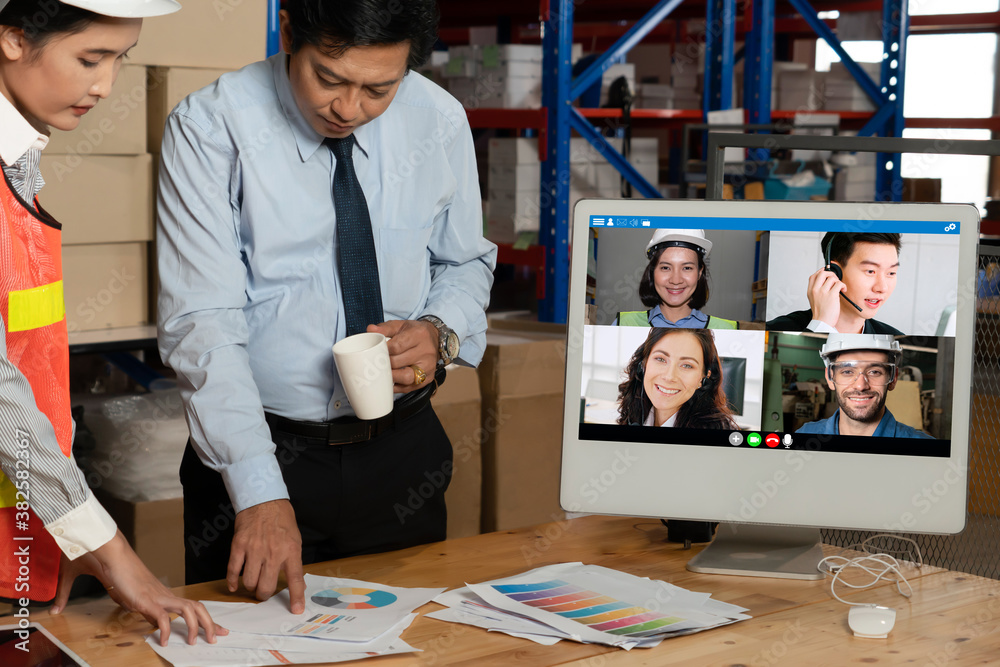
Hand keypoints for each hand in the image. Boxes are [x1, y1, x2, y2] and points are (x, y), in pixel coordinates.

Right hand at [50, 531, 227, 646]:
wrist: (101, 546)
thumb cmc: (98, 560)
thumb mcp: (89, 585)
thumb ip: (72, 596)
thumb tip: (56, 607)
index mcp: (154, 591)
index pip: (183, 605)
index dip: (197, 616)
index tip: (206, 627)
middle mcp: (160, 593)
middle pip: (195, 606)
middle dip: (210, 622)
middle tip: (220, 635)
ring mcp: (155, 595)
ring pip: (189, 610)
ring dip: (199, 626)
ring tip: (201, 642)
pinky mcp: (146, 599)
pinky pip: (163, 618)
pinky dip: (167, 631)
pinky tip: (165, 642)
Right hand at [228, 499, 305, 613]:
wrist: (263, 500)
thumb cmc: (281, 520)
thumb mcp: (295, 540)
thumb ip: (293, 561)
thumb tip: (296, 584)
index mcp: (291, 551)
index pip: (295, 579)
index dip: (296, 597)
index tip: (296, 610)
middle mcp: (273, 553)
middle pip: (267, 587)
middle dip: (264, 594)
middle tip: (264, 592)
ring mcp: (254, 550)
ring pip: (249, 582)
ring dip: (250, 587)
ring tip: (253, 583)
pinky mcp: (239, 546)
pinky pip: (233, 571)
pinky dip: (232, 582)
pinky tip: (234, 585)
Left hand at [368, 320, 438, 393]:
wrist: (435, 339)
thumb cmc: (415, 332)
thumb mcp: (401, 325)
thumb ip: (385, 328)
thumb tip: (370, 330)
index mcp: (419, 335)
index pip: (397, 346)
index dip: (383, 351)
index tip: (375, 352)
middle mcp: (426, 351)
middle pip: (398, 362)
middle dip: (384, 364)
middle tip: (375, 363)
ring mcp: (428, 366)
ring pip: (405, 377)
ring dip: (390, 377)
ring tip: (382, 374)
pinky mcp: (428, 378)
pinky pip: (410, 387)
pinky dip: (397, 387)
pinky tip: (390, 382)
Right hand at [806, 267, 845, 327]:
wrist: (822, 322)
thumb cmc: (820, 313)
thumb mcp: (814, 299)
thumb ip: (817, 290)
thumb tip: (827, 282)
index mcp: (810, 291)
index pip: (814, 276)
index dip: (821, 272)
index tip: (827, 273)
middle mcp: (815, 290)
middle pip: (822, 273)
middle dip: (831, 274)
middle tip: (835, 280)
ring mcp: (823, 292)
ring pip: (832, 278)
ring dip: (838, 281)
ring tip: (839, 288)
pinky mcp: (832, 295)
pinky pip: (839, 284)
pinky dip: (843, 286)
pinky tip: (843, 290)